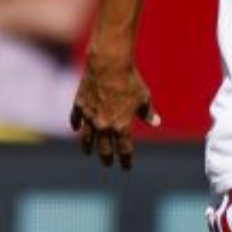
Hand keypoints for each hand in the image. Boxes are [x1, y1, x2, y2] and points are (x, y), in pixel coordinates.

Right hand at [69, 52, 159, 169]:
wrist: (109, 64)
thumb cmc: (130, 81)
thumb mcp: (143, 97)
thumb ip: (148, 113)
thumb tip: (156, 122)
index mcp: (122, 127)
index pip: (124, 150)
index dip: (126, 161)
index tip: (126, 167)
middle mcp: (104, 126)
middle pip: (104, 149)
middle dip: (106, 158)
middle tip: (107, 163)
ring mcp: (89, 117)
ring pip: (87, 138)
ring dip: (88, 147)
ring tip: (88, 153)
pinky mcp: (79, 105)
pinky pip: (76, 120)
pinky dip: (76, 125)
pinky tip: (76, 129)